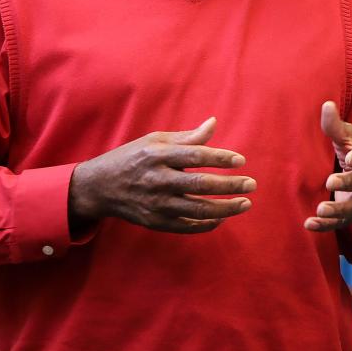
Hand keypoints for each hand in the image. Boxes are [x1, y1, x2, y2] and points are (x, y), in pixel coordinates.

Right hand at [68, 117, 255, 233]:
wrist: (99, 187)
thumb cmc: (132, 158)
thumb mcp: (155, 141)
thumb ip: (187, 137)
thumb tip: (214, 123)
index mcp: (157, 155)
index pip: (195, 156)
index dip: (220, 158)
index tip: (241, 160)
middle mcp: (157, 180)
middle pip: (200, 185)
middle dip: (229, 185)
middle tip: (251, 184)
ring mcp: (156, 204)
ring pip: (197, 210)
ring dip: (225, 208)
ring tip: (245, 204)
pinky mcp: (155, 222)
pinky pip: (187, 227)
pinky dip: (207, 224)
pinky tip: (222, 217)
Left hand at [304, 101, 351, 231]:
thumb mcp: (349, 138)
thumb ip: (336, 126)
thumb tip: (326, 104)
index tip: (350, 157)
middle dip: (348, 183)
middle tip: (330, 182)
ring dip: (338, 210)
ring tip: (321, 210)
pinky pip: (342, 222)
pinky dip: (327, 225)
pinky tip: (310, 224)